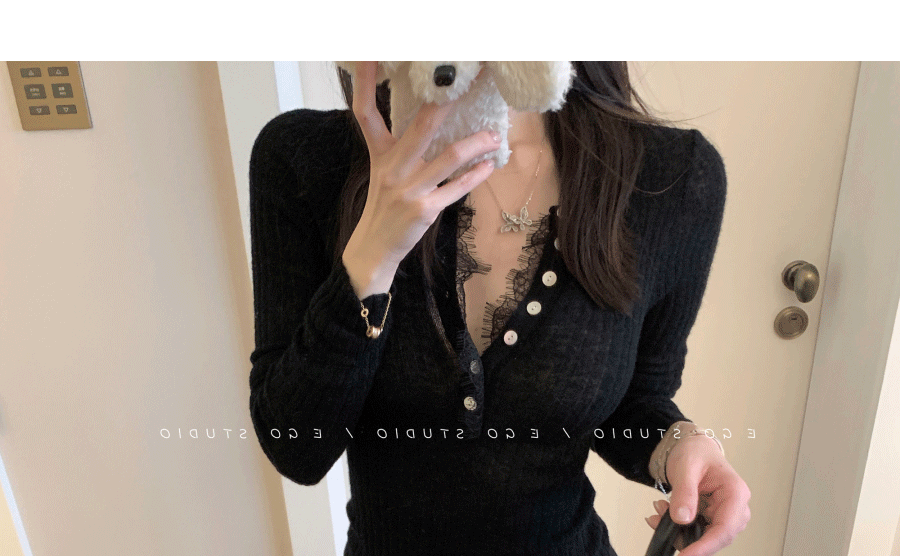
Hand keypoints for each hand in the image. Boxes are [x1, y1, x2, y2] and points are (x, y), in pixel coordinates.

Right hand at [342, 61, 501, 279]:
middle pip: (421, 125)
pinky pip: (457, 187)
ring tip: (495, 136)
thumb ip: (401, 145)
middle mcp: (392, 168)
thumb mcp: (384, 170)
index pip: (365, 112)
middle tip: (471, 83)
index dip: (366, 82)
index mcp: (379, 153)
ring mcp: (409, 189)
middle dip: (448, 102)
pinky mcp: (425, 210)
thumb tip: (431, 118)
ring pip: (449, 157)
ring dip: (477, 144)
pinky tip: (490, 164)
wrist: (374, 247)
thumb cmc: (385, 204)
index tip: (370, 54)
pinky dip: (476, 175)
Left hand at [644, 436, 750, 555]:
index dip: (705, 546)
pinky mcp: (712, 520)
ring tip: (659, 508)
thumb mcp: (686, 466)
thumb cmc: (695, 452)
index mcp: (736, 493)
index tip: (685, 555)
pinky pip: (695, 531)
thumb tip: (682, 519)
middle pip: (715, 538)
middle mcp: (735, 509)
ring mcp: (724, 516)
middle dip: (684, 535)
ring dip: (678, 529)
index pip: (725, 529)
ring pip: (702, 537)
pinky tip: (662, 512)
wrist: (693, 449)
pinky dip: (676, 526)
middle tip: (658, 520)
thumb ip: (684, 492)